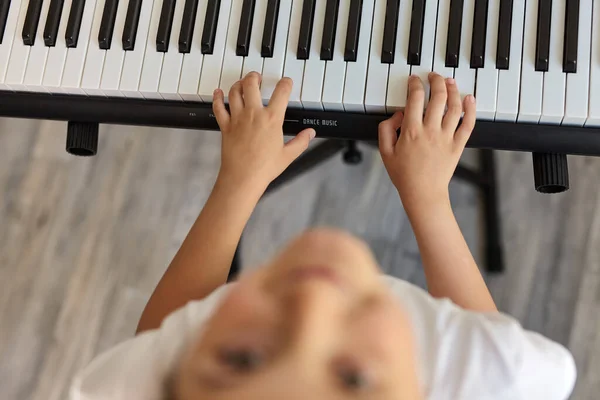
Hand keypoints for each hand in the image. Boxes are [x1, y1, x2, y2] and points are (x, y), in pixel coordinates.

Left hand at [213, 72, 315, 191]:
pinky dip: (217, 98)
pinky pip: (218, 108)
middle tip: (257, 76)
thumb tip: (310, 133)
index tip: (286, 82)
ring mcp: (237, 119)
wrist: (243, 178)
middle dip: (255, 77)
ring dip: (238, 84)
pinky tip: (217, 93)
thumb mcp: (288, 155)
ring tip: (242, 82)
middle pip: (251, 85)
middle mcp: (253, 114)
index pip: (281, 93)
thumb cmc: (264, 168)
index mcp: (271, 119)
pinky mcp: (225, 126)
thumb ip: (300, 142)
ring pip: (234, 92)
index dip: (285, 84)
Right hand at [378, 73, 475, 211]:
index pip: (415, 98)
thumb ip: (386, 129)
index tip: (414, 80)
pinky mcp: (458, 145)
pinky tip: (470, 98)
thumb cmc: (404, 175)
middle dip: (436, 80)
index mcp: (411, 131)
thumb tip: (397, 115)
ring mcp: (446, 137)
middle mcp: (431, 130)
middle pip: (438, 96)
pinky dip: (471, 109)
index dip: (415, 84)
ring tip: (449, 81)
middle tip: (433, 76)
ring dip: (453, 89)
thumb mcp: (385, 152)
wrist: (423, 193)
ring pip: (454, 106)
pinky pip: (468, 124)